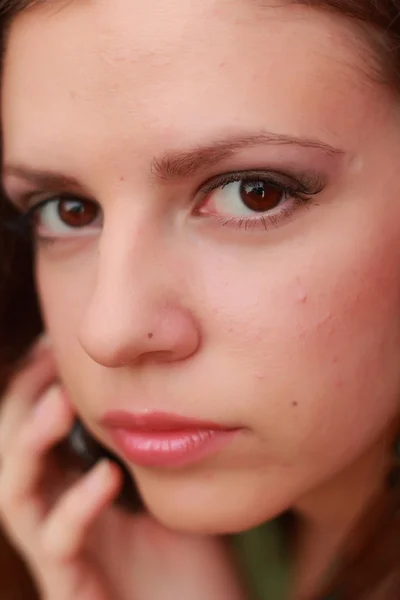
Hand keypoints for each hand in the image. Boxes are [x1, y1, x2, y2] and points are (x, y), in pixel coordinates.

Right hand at [0, 339, 245, 599]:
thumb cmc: (192, 556)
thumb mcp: (170, 484)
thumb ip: (153, 441)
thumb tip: (160, 380)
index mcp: (74, 489)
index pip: (34, 431)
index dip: (36, 385)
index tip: (55, 344)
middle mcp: (58, 516)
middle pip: (12, 454)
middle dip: (23, 401)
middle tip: (48, 358)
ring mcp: (61, 555)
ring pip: (15, 495)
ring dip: (31, 443)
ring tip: (62, 402)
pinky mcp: (72, 590)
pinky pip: (58, 546)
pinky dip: (76, 506)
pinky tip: (106, 476)